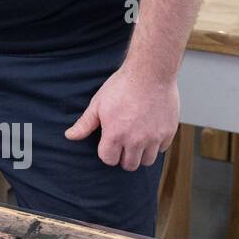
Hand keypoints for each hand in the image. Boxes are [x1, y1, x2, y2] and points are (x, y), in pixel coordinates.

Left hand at [64, 64, 178, 170]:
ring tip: (136, 141)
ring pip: (147, 161)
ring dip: (140, 154)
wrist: (150, 73)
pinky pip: (162, 148)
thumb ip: (85, 124)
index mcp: (115, 135)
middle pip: (129, 165)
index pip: (109, 160)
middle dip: (123, 157)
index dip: (107, 153)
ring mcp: (154, 138)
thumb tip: (70, 136)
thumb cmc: (122, 86)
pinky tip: (149, 132)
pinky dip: (156, 144)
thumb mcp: (98, 104)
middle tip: (122, 145)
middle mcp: (135, 141)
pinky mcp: (169, 132)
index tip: (108, 144)